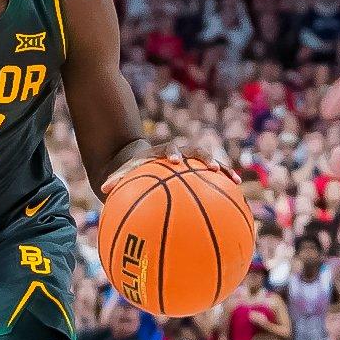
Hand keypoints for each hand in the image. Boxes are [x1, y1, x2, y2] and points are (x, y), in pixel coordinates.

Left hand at [101, 148, 239, 195]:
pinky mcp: (198, 170)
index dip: (172, 153)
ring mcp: (191, 161)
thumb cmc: (132, 170)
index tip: (174, 161)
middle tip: (211, 167)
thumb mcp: (123, 174)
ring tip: (234, 179)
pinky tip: (236, 190)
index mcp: (161, 152)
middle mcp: (179, 154)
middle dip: (203, 158)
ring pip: (209, 161)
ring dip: (221, 168)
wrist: (142, 161)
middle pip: (194, 151)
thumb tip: (103, 189)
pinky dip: (224, 180)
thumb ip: (116, 180)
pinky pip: (214, 175)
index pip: (168, 148)